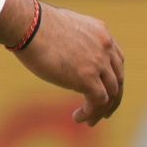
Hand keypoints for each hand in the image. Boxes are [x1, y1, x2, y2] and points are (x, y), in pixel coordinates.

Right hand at [14, 5, 124, 126]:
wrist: (29, 26)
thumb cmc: (35, 25)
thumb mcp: (63, 26)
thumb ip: (74, 39)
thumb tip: (67, 52)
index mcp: (101, 33)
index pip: (117, 61)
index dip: (113, 79)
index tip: (104, 90)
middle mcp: (105, 47)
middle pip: (118, 79)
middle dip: (112, 99)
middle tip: (104, 113)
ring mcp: (99, 62)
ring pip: (111, 94)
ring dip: (101, 110)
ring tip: (89, 121)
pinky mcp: (88, 78)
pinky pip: (98, 101)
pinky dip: (91, 112)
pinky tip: (78, 117)